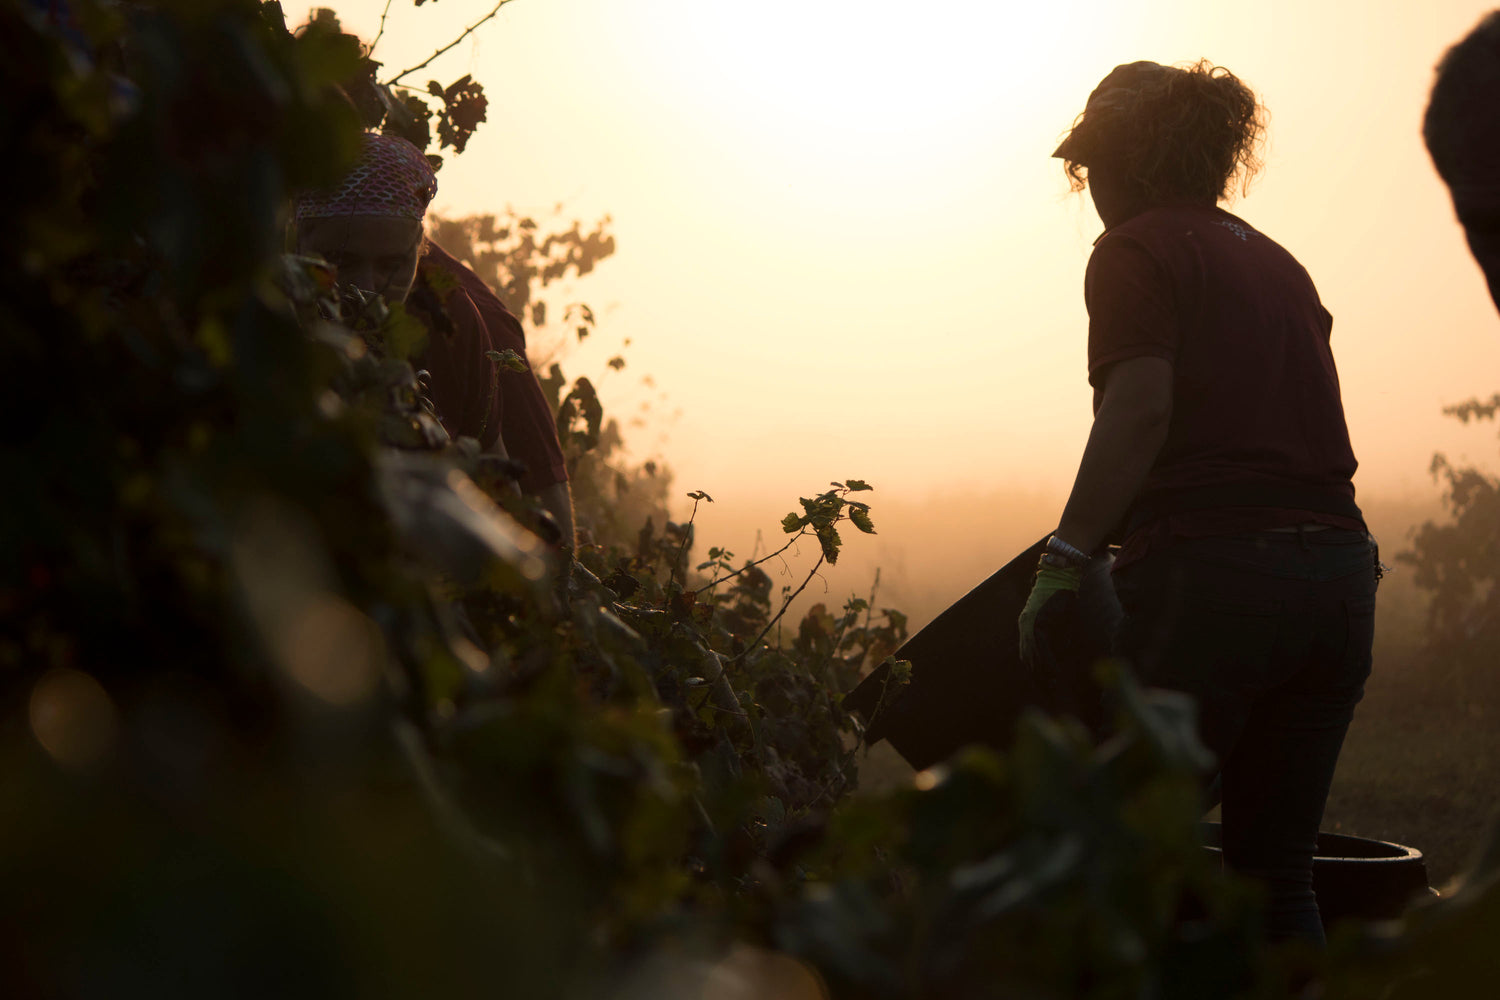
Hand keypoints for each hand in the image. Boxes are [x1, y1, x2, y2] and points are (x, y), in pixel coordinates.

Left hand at [1017, 563, 1083, 679]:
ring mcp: (1029, 624)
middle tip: (1046, 692)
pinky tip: (1053, 673)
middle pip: (1027, 658)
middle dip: (1036, 676)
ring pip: (1033, 655)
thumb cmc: (1062, 597)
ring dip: (1042, 673)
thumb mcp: (1057, 620)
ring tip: (1050, 687)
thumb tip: (1058, 655)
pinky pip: (1042, 647)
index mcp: (1026, 626)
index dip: (1033, 670)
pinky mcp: (1038, 622)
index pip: (1027, 654)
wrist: (1061, 576)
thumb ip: (1055, 636)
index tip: (1041, 684)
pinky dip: (1048, 661)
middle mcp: (1024, 626)